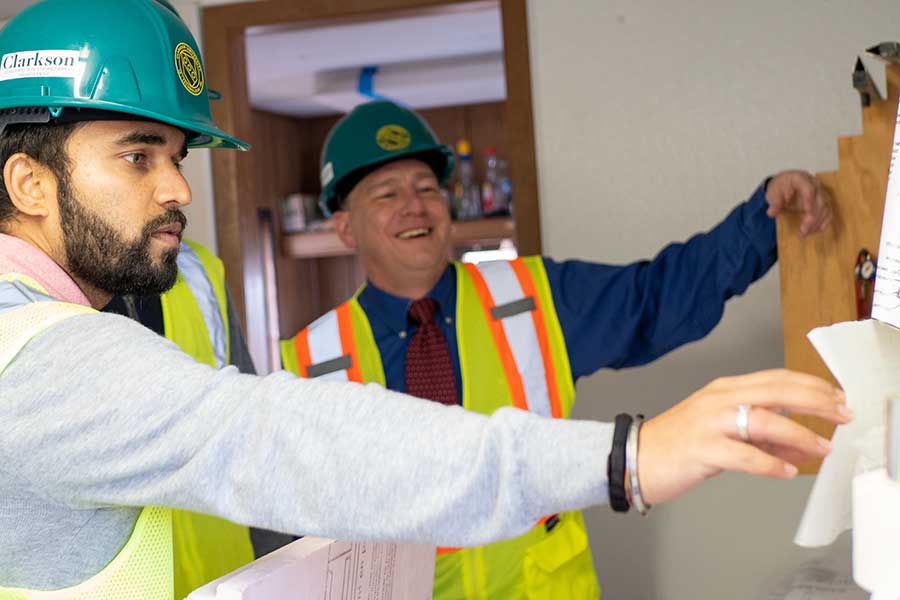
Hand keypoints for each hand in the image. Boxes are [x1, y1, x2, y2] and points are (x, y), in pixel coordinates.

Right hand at [636, 369, 850, 505]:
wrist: (633, 457)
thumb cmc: (676, 443)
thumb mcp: (721, 429)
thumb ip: (760, 431)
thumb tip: (799, 440)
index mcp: (724, 389)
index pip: (776, 378)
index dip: (811, 385)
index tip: (837, 396)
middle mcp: (718, 400)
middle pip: (776, 392)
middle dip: (815, 402)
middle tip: (842, 414)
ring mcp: (709, 423)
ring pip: (763, 421)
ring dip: (799, 435)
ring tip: (821, 448)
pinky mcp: (701, 449)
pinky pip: (743, 456)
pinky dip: (769, 464)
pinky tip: (786, 472)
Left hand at [765, 170, 832, 237]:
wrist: (785, 185)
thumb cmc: (779, 188)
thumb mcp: (773, 193)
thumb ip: (774, 202)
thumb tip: (771, 213)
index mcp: (801, 178)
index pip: (809, 188)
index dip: (809, 199)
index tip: (807, 211)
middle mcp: (815, 184)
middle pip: (819, 201)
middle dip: (812, 218)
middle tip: (802, 231)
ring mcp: (821, 193)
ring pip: (825, 208)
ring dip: (816, 223)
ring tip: (803, 234)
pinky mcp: (823, 202)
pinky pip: (827, 213)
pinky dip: (822, 223)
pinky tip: (813, 231)